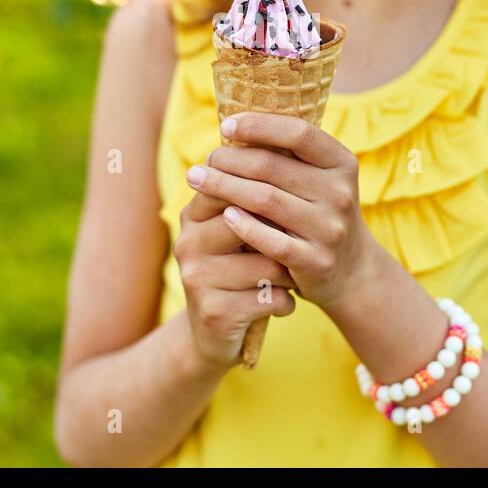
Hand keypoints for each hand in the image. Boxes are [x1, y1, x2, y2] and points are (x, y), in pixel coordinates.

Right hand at [174, 189, 297, 368]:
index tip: (297, 200)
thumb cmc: (240, 271)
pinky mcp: (213, 312)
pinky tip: (281, 304)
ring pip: (267, 265)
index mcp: (194, 215)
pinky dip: (285, 303)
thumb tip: (288, 152)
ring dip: (288, 275)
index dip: (269, 190)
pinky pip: (269, 299)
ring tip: (288, 279)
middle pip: (252, 223)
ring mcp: (196, 278)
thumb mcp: (240, 233)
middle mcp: (188, 242)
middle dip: (283, 235)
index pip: (232, 185)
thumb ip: (255, 199)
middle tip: (299, 244)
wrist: (214, 335)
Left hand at [185, 112, 375, 309]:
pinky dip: (245, 226)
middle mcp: (340, 193)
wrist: (352, 269)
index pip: (299, 133)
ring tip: (197, 180)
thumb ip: (287, 156)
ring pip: (266, 200)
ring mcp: (330, 229)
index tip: (226, 126)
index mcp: (341, 163)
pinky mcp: (316, 261)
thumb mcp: (317, 179)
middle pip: (272, 167)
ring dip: (224, 187)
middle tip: (203, 161)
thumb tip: (232, 127)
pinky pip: (272, 241)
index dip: (259, 125)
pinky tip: (224, 215)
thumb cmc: (318, 212)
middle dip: (229, 159)